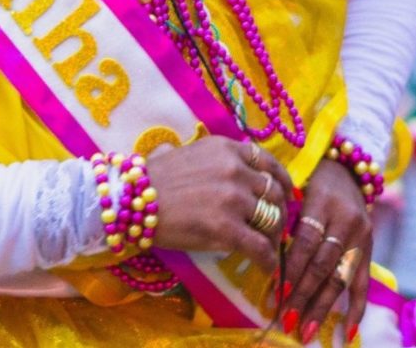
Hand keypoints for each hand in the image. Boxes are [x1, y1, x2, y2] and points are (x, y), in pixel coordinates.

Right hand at [145, 137, 293, 270]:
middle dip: (278, 212)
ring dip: (273, 237)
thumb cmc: (152, 179)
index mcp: (227, 149)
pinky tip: (266, 267)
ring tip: (267, 248)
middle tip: (273, 227)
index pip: (268, 163)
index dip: (282, 181)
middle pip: (274, 193)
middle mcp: (235, 169)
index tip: (285, 194)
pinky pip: (260, 247)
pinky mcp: (227, 228)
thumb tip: (233, 172)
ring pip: (272, 220)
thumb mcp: (190, 154)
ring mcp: (233, 198)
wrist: (130, 200)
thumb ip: (217, 159)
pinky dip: (268, 259)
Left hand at [278, 160, 372, 342]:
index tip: (275, 291)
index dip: (291, 268)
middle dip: (303, 295)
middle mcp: (346, 220)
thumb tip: (264, 258)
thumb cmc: (309, 179)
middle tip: (285, 318)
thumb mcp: (294, 190)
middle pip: (322, 264)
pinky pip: (363, 283)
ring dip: (321, 307)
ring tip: (305, 329)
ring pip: (340, 277)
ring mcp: (361, 236)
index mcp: (322, 202)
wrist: (347, 167)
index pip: (306, 241)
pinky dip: (355, 310)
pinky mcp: (369, 248)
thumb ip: (284, 220)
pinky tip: (345, 333)